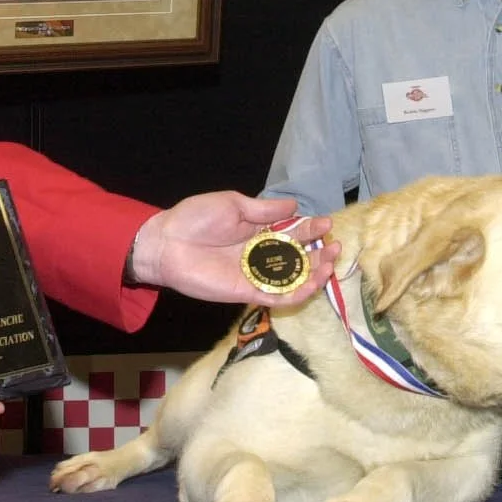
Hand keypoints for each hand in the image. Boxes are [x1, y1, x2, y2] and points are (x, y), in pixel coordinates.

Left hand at [128, 193, 338, 306]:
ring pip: (293, 279)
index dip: (311, 229)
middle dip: (319, 253)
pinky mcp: (247, 292)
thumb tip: (295, 205)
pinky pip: (277, 297)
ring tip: (329, 263)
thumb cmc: (196, 218)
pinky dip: (297, 293)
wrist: (167, 242)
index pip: (292, 232)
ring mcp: (255, 275)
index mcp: (258, 231)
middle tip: (334, 247)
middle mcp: (260, 254)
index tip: (326, 224)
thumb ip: (264, 210)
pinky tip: (312, 284)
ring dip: (314, 274)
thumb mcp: (233, 205)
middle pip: (298, 258)